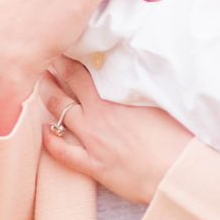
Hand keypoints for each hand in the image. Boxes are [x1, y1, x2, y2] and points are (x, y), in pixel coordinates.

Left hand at [36, 56, 192, 205]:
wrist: (177, 173)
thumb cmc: (179, 137)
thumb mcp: (163, 101)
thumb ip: (144, 85)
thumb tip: (140, 71)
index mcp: (116, 96)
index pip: (85, 70)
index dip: (70, 57)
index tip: (63, 46)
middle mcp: (99, 115)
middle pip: (68, 86)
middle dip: (54, 70)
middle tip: (45, 59)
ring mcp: (93, 140)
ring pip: (59, 112)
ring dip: (47, 97)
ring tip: (40, 85)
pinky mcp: (93, 165)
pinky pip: (62, 152)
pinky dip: (49, 141)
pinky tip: (43, 132)